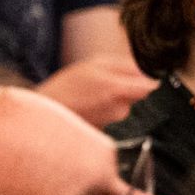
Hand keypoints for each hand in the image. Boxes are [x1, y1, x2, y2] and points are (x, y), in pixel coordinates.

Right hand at [37, 56, 154, 127]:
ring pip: (123, 105)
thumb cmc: (65, 87)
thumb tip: (148, 72)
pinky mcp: (106, 130)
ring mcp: (113, 123)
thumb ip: (124, 67)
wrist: (44, 114)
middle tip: (102, 80)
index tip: (139, 74)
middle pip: (136, 95)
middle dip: (125, 87)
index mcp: (119, 89)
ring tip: (90, 93)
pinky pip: (111, 115)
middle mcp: (120, 109)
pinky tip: (87, 105)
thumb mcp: (94, 64)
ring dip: (112, 98)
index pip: (150, 86)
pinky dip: (103, 109)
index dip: (147, 78)